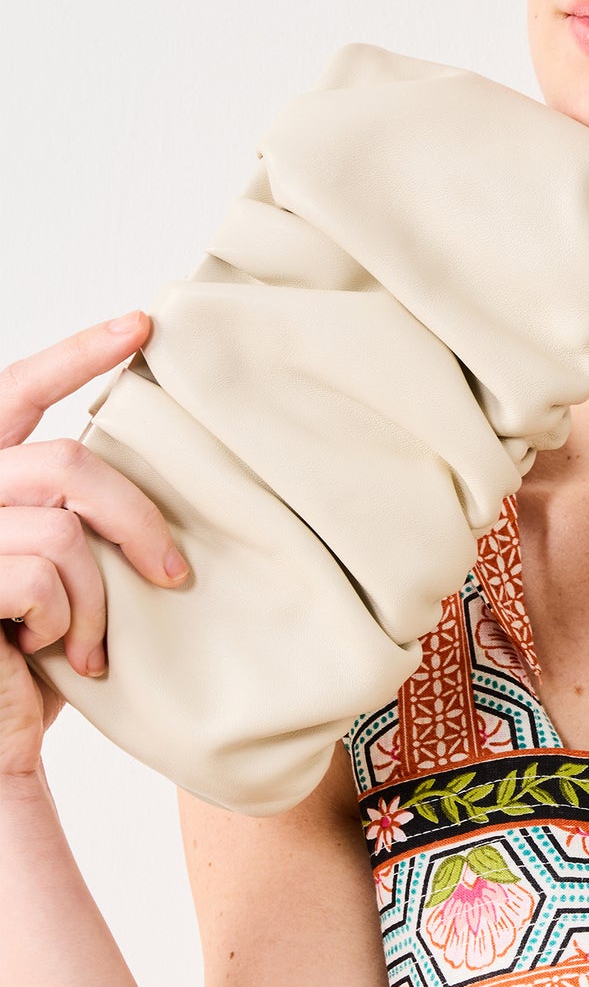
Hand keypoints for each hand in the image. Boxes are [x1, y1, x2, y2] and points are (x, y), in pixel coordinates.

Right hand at [0, 311, 191, 780]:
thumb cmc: (28, 660)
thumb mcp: (60, 572)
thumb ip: (75, 514)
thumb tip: (155, 468)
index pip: (14, 391)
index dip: (75, 354)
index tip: (141, 325)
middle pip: (68, 463)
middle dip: (137, 516)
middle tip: (173, 572)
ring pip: (63, 529)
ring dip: (97, 597)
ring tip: (91, 642)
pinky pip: (42, 576)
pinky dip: (67, 621)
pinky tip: (55, 653)